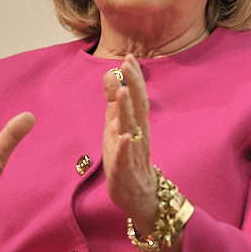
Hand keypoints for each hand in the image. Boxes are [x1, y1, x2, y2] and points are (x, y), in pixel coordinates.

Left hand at [102, 57, 158, 232]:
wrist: (140, 195)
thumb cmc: (127, 157)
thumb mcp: (117, 125)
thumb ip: (114, 100)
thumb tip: (110, 72)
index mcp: (136, 124)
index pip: (137, 97)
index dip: (133, 77)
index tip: (129, 57)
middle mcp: (138, 135)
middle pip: (139, 107)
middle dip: (134, 85)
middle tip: (128, 64)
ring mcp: (133, 153)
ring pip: (132, 129)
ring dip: (128, 110)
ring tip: (123, 92)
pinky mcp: (126, 172)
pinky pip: (126, 159)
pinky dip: (125, 148)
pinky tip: (123, 138)